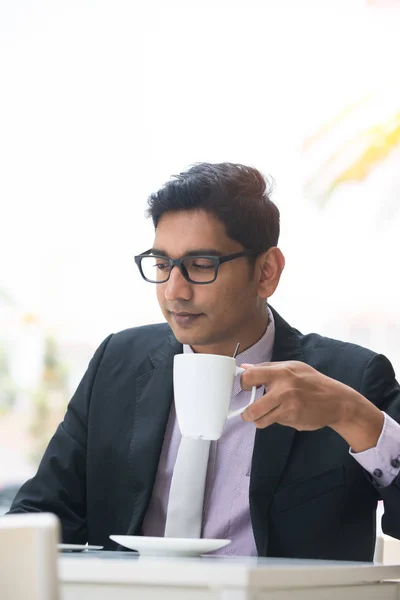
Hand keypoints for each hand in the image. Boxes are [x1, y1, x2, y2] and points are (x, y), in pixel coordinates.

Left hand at [240, 361, 383, 451]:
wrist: (337, 401)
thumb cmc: (313, 382)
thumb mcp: (292, 367)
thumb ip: (268, 368)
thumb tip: (245, 367)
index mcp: (281, 372)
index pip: (250, 376)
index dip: (243, 383)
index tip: (246, 387)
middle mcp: (284, 390)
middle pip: (252, 408)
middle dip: (246, 414)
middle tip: (248, 413)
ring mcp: (289, 407)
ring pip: (262, 420)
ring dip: (260, 420)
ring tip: (266, 416)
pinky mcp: (293, 419)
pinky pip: (276, 422)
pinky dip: (277, 420)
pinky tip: (287, 414)